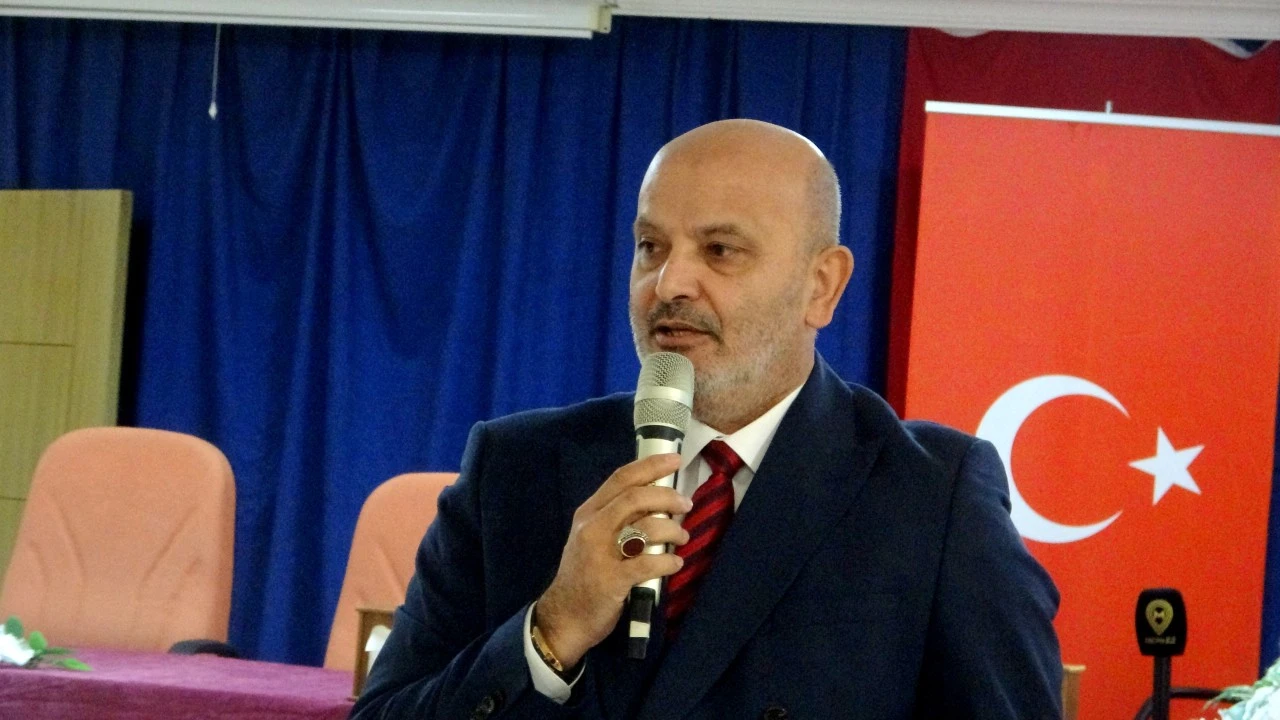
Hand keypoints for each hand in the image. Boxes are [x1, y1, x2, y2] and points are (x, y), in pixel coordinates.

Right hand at [535, 453, 691, 666]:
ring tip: (682, 537)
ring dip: (672, 530)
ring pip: (645, 528)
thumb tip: (657, 501)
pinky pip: (648, 563)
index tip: (675, 459)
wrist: (564, 617)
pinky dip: (668, 561)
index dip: (650, 466)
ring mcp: (600, 554)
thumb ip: (616, 518)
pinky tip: (675, 564)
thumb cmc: (584, 575)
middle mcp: (592, 528)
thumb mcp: (591, 538)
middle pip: (635, 498)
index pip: (621, 479)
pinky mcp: (611, 580)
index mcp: (588, 513)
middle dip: (667, 497)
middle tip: (686, 504)